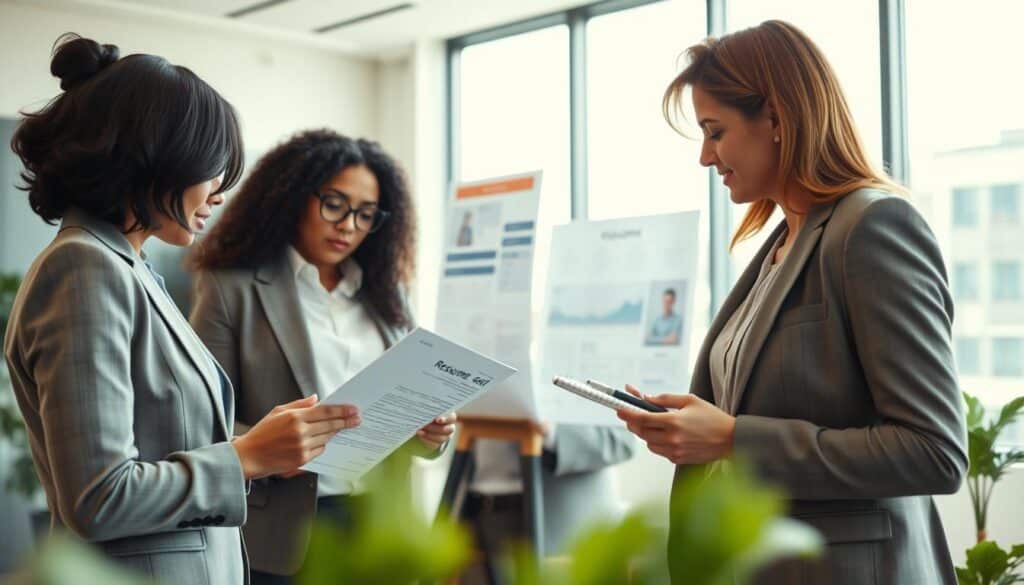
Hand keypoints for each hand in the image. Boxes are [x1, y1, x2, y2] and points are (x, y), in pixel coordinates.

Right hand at [231, 395, 360, 478]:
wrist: (249, 456)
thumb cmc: (261, 433)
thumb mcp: (278, 412)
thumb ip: (299, 404)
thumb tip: (316, 399)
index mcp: (295, 417)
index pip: (325, 412)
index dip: (342, 410)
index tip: (353, 409)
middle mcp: (300, 432)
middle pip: (330, 425)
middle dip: (346, 421)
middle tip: (357, 419)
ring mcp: (302, 447)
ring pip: (326, 438)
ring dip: (335, 433)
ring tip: (343, 427)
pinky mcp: (302, 460)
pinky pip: (320, 450)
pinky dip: (323, 445)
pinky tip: (325, 440)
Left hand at [416, 412, 456, 450]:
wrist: (425, 424)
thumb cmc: (428, 414)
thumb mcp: (430, 412)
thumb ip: (430, 412)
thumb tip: (424, 411)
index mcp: (450, 417)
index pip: (451, 418)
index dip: (445, 419)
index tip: (437, 419)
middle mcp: (450, 427)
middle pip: (447, 430)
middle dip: (435, 428)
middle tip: (425, 425)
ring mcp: (445, 437)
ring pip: (441, 439)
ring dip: (429, 435)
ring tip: (419, 431)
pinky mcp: (438, 444)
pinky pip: (434, 444)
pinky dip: (426, 440)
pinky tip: (420, 435)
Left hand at [616, 385, 734, 464]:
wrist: (731, 439)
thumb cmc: (713, 418)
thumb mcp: (689, 400)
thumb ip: (665, 399)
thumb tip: (646, 398)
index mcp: (674, 421)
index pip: (641, 418)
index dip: (627, 413)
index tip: (619, 408)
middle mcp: (672, 438)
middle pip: (641, 432)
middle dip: (633, 423)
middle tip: (631, 415)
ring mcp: (674, 451)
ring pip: (648, 443)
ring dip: (645, 434)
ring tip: (651, 424)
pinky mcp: (678, 460)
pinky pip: (659, 451)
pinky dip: (657, 443)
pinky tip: (665, 435)